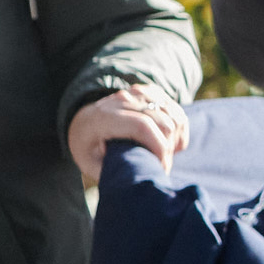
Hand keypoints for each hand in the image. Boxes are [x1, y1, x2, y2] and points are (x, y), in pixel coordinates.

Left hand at [67, 82, 189, 184]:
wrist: (84, 122)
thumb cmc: (88, 148)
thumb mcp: (90, 164)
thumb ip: (115, 167)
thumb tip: (145, 170)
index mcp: (103, 118)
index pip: (142, 126)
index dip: (159, 148)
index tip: (161, 167)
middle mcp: (122, 100)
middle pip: (164, 123)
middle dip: (169, 148)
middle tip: (161, 165)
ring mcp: (138, 94)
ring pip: (175, 117)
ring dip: (175, 140)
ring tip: (163, 154)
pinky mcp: (152, 93)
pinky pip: (178, 113)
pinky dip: (179, 131)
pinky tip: (167, 142)